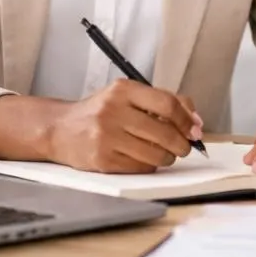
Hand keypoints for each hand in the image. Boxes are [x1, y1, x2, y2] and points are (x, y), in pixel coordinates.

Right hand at [45, 80, 202, 172]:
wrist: (60, 129)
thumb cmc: (100, 112)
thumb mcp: (128, 96)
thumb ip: (163, 101)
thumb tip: (196, 120)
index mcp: (123, 90)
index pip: (167, 104)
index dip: (187, 119)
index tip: (195, 129)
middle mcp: (113, 111)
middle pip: (164, 132)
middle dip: (182, 144)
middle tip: (185, 147)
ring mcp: (106, 136)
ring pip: (155, 153)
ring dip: (168, 157)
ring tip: (166, 154)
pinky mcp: (102, 159)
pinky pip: (140, 167)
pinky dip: (150, 165)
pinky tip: (145, 159)